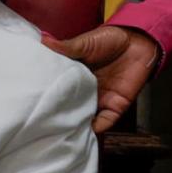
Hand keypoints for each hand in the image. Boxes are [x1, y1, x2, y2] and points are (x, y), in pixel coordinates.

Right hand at [42, 26, 159, 132]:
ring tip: (59, 132)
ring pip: (84, 117)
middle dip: (59, 113)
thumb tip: (43, 40)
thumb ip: (66, 47)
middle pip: (69, 105)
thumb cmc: (108, 40)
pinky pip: (104, 122)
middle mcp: (84, 90)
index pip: (58, 86)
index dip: (47, 93)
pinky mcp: (115, 106)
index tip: (33, 99)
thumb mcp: (84, 43)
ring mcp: (99, 99)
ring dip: (75, 124)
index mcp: (73, 74)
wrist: (137, 43)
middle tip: (42, 121)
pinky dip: (96, 128)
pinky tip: (84, 132)